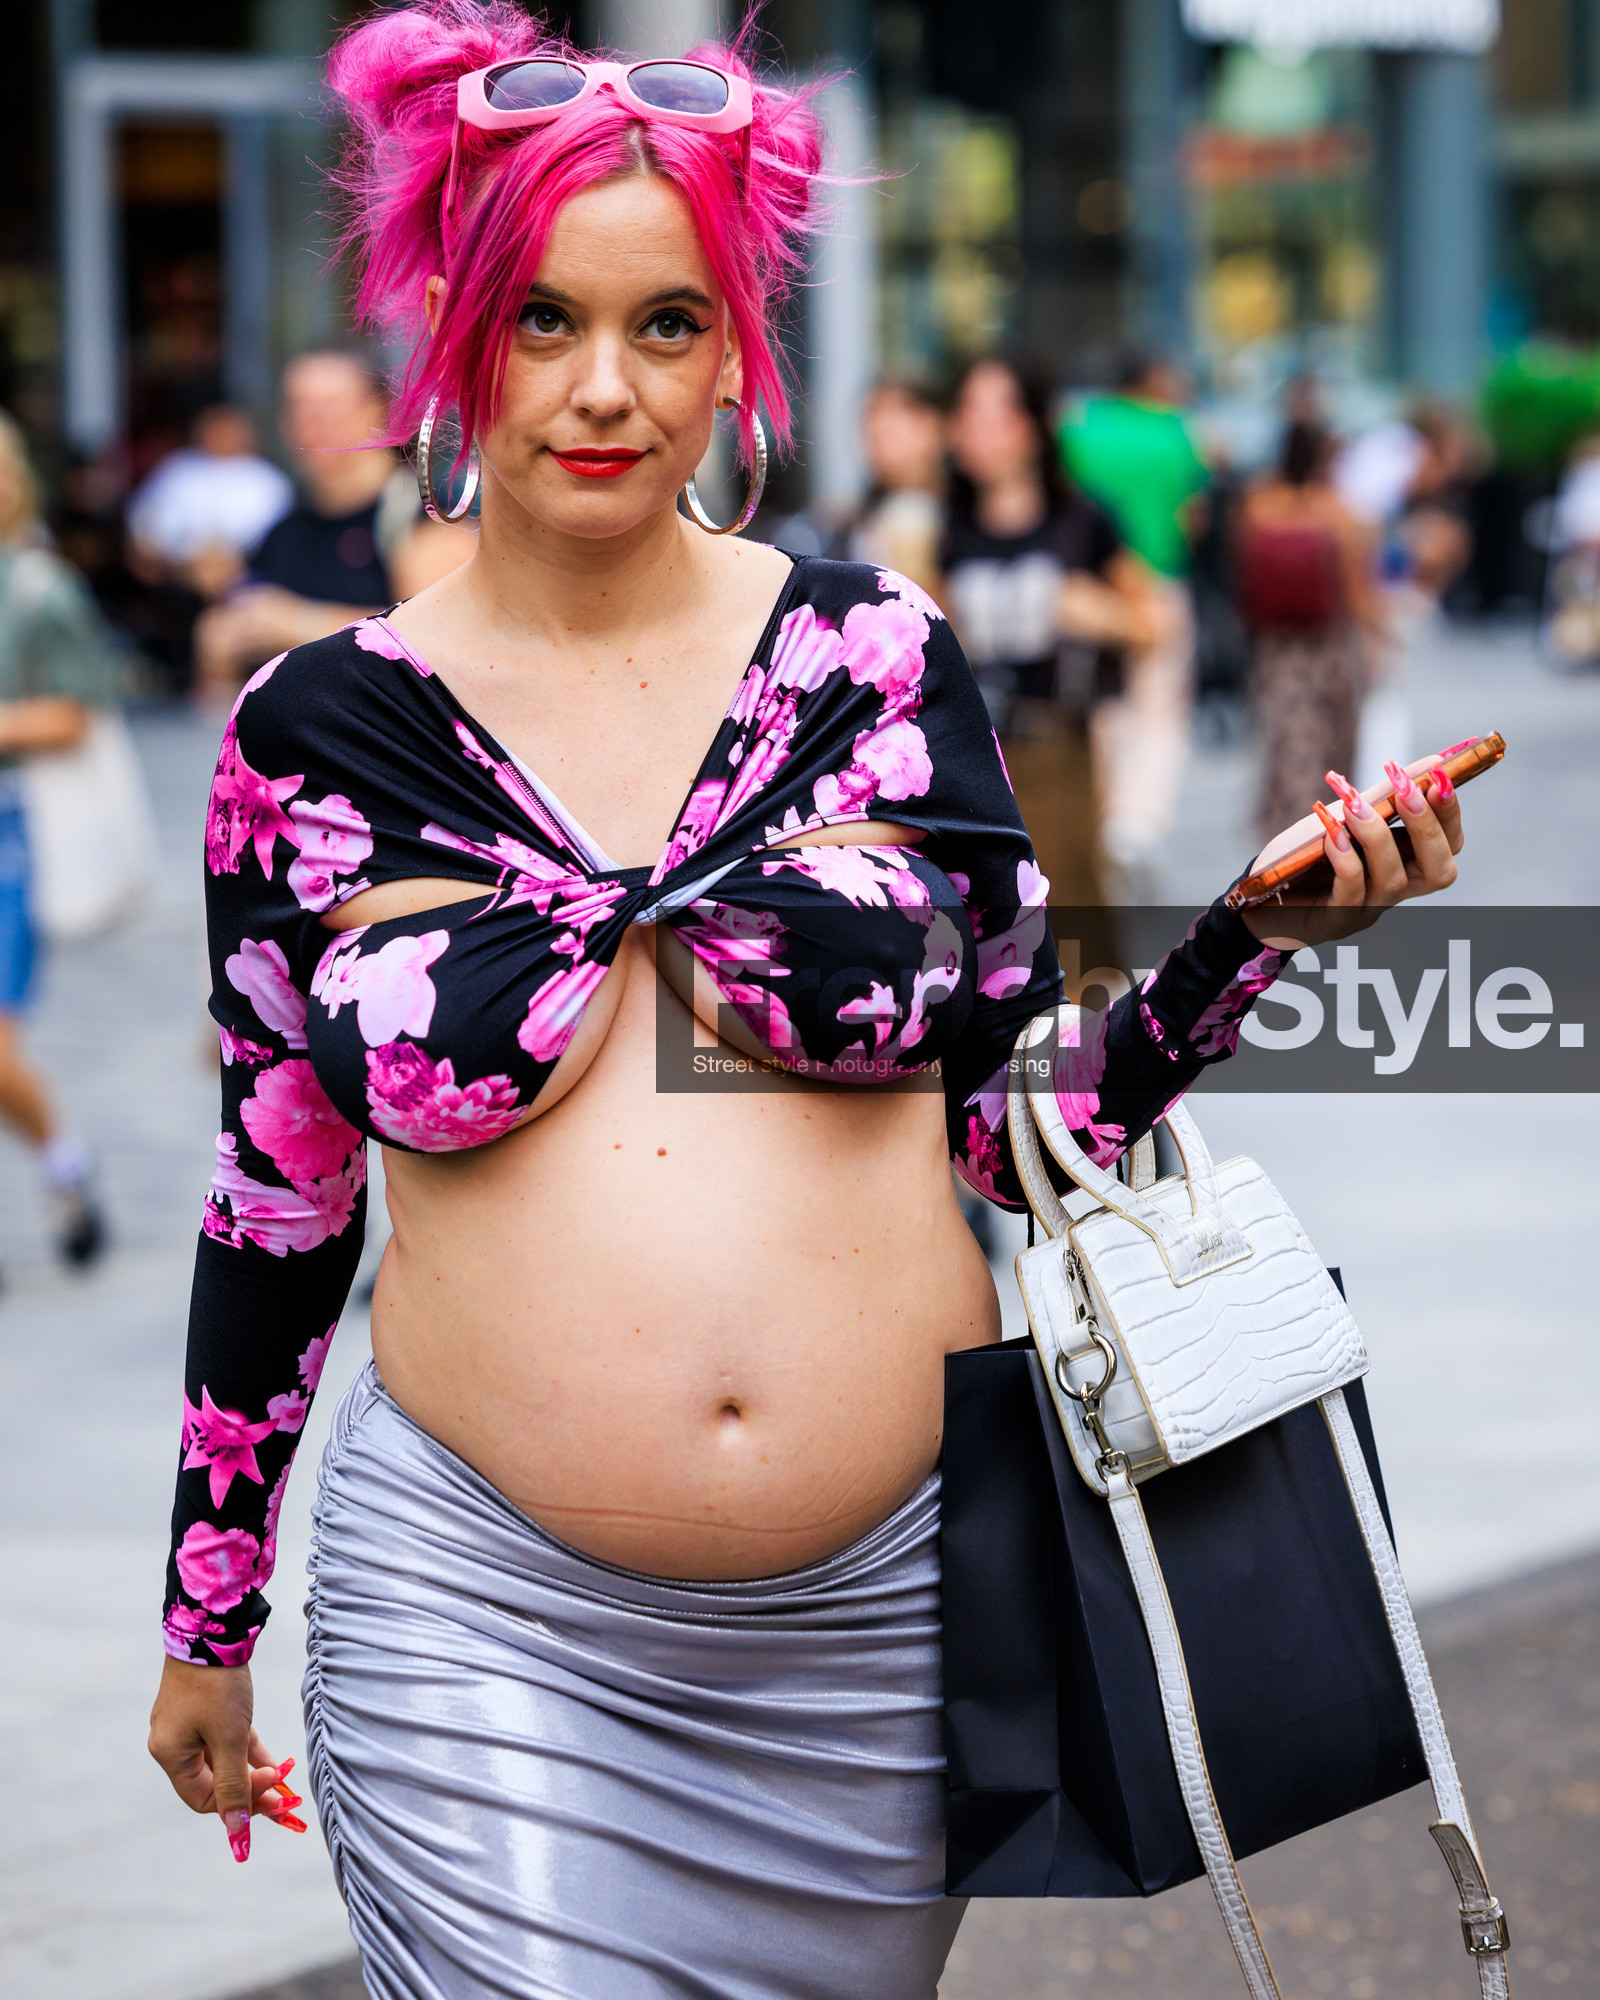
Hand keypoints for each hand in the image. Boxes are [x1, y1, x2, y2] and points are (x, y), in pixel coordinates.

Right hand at [148, 1655, 307, 1860]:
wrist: (210, 1628)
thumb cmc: (216, 1686)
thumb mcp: (229, 1737)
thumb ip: (234, 1784)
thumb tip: (236, 1828)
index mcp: (170, 1755)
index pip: (205, 1799)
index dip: (240, 1803)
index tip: (274, 1795)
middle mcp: (173, 1744)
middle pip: (214, 1782)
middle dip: (250, 1790)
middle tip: (286, 1797)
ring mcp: (187, 1725)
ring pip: (223, 1760)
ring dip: (253, 1772)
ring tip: (285, 1784)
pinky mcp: (203, 1709)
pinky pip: (226, 1740)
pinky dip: (248, 1751)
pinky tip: (275, 1762)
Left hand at [1241, 755, 1462, 951]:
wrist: (1260, 891)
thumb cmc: (1309, 853)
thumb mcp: (1348, 816)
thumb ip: (1386, 795)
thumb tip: (1435, 761)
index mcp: (1407, 864)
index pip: (1450, 845)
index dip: (1450, 814)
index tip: (1439, 777)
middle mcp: (1395, 890)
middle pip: (1438, 871)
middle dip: (1426, 827)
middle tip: (1407, 790)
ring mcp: (1367, 910)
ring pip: (1392, 880)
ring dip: (1377, 837)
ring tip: (1356, 806)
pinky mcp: (1334, 921)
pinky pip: (1350, 892)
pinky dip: (1345, 860)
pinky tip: (1332, 834)